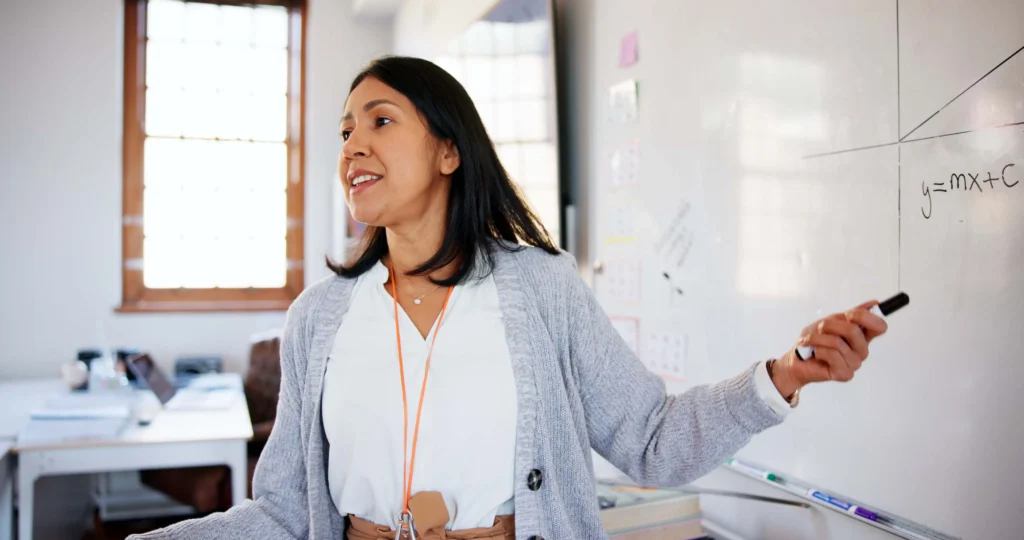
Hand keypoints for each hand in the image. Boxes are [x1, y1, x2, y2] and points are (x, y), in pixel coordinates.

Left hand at [770, 300, 888, 396]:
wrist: (796, 359)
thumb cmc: (813, 341)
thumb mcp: (831, 321)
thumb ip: (853, 314)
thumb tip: (874, 303)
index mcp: (862, 336)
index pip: (879, 326)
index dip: (866, 317)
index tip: (850, 315)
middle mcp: (861, 350)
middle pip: (854, 331)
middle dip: (831, 325)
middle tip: (820, 328)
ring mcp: (854, 363)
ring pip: (838, 342)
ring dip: (818, 338)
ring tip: (812, 341)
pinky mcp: (845, 373)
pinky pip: (831, 354)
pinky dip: (818, 349)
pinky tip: (815, 353)